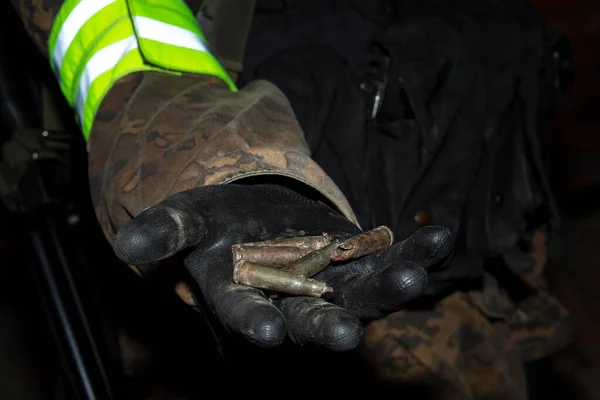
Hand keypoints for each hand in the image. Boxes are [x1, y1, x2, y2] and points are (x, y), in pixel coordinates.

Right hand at [112, 183, 452, 350]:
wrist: (258, 213)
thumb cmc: (217, 221)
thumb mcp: (188, 217)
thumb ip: (164, 231)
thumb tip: (125, 246)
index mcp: (243, 294)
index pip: (244, 315)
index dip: (253, 323)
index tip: (267, 335)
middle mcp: (290, 300)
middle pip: (309, 320)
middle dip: (327, 327)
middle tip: (346, 335)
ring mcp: (330, 284)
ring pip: (360, 296)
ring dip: (387, 289)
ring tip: (412, 277)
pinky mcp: (359, 263)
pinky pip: (389, 261)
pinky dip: (415, 254)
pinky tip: (439, 239)